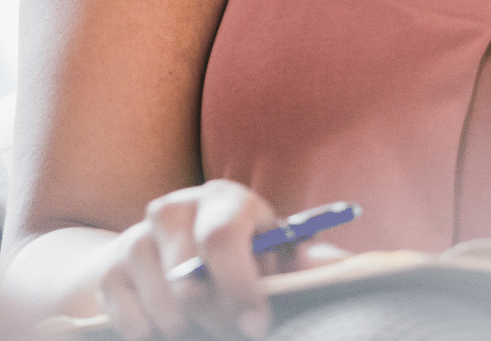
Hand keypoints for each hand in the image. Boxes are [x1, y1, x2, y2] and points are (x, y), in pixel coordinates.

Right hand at [97, 180, 290, 339]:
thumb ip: (305, 261)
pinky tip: (165, 326)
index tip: (256, 326)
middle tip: (229, 333)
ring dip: (184, 326)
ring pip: (161, 302)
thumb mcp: (271, 249)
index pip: (222, 238)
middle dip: (215, 316)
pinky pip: (130, 317)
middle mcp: (176, 208)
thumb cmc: (236, 253)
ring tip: (199, 324)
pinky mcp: (110, 268)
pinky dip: (150, 332)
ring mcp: (137, 235)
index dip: (239, 287)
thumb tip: (344, 269)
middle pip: (188, 277)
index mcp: (225, 200)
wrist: (166, 252)